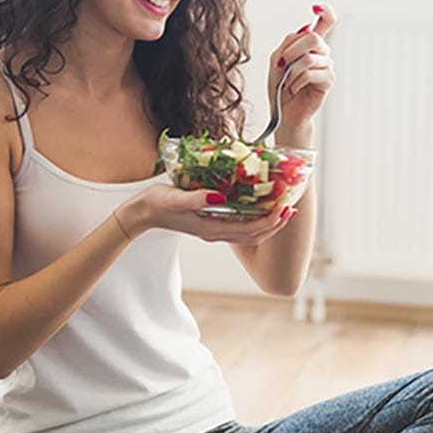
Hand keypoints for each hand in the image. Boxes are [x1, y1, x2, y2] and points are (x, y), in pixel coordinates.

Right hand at [117, 183, 296, 244]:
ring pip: (249, 233)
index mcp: (211, 228)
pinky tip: (258, 207)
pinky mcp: (210, 223)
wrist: (142, 213)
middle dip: (276, 224)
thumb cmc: (157, 203)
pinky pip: (240, 226)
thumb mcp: (175, 198)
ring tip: (282, 210)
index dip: (270, 221)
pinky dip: (255, 219)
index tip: (284, 208)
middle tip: (291, 209)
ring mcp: (214, 230)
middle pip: (255, 235)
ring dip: (268, 224)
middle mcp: (216, 232)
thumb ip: (196, 198)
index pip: (250, 230)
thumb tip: (219, 197)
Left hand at [268, 3, 336, 130]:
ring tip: (287, 83)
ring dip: (291, 71)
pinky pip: (310, 73)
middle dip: (292, 51)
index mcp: (310, 44)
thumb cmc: (279, 87)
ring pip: (308, 57)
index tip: (316, 6)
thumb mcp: (277, 60)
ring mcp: (327, 65)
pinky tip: (294, 89)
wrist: (283, 112)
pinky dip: (296, 81)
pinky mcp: (328, 80)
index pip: (325, 22)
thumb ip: (289, 43)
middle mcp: (322, 52)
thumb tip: (306, 29)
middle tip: (281, 64)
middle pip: (313, 37)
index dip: (325, 11)